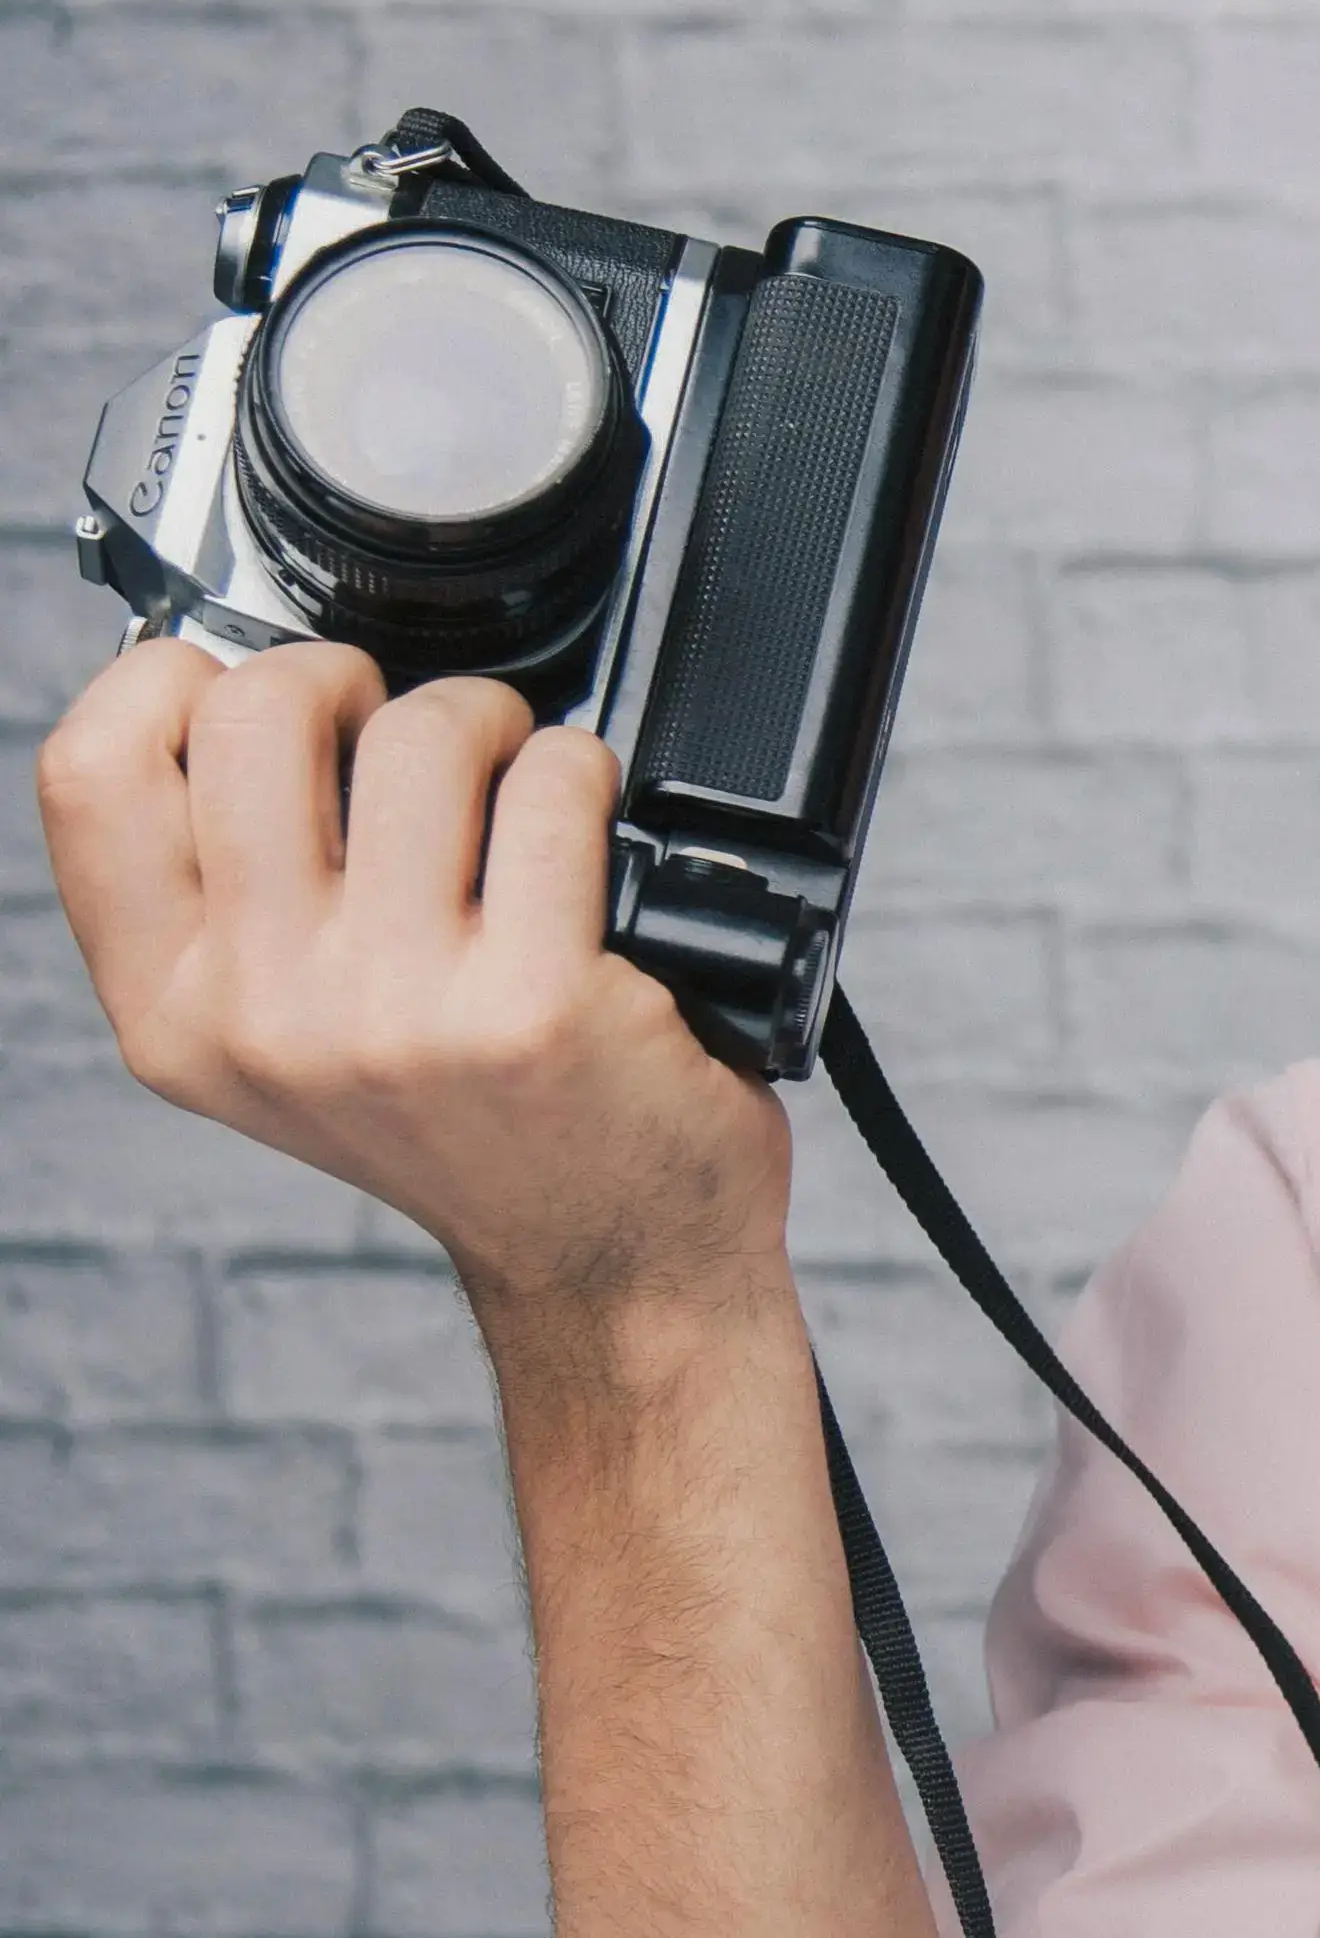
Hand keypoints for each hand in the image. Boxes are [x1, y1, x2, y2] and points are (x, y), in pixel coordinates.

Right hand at [35, 637, 790, 1334]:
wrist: (611, 1263)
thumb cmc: (471, 1128)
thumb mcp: (289, 1039)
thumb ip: (232, 897)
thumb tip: (223, 695)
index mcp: (174, 1014)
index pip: (89, 773)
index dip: (168, 680)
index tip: (241, 681)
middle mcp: (264, 1018)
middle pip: (254, 713)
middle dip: (344, 674)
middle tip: (401, 725)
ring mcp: (397, 1015)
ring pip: (418, 734)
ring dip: (486, 719)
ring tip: (513, 776)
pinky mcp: (535, 1007)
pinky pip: (550, 789)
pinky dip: (583, 776)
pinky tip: (591, 832)